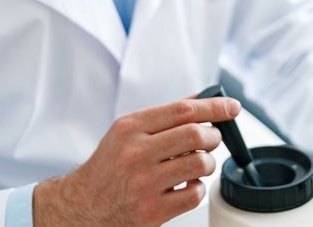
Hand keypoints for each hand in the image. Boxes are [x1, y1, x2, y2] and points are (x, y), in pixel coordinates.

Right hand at [33, 96, 240, 226]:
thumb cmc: (108, 168)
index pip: (183, 110)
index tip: (232, 107)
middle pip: (196, 134)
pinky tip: (186, 186)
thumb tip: (202, 100)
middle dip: (213, 136)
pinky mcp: (152, 211)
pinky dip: (197, 188)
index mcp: (130, 127)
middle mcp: (135, 153)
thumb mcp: (126, 132)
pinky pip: (194, 194)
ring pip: (200, 163)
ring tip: (198, 164)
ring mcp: (144, 183)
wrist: (80, 207)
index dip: (214, 106)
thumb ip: (163, 117)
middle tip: (211, 140)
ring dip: (207, 162)